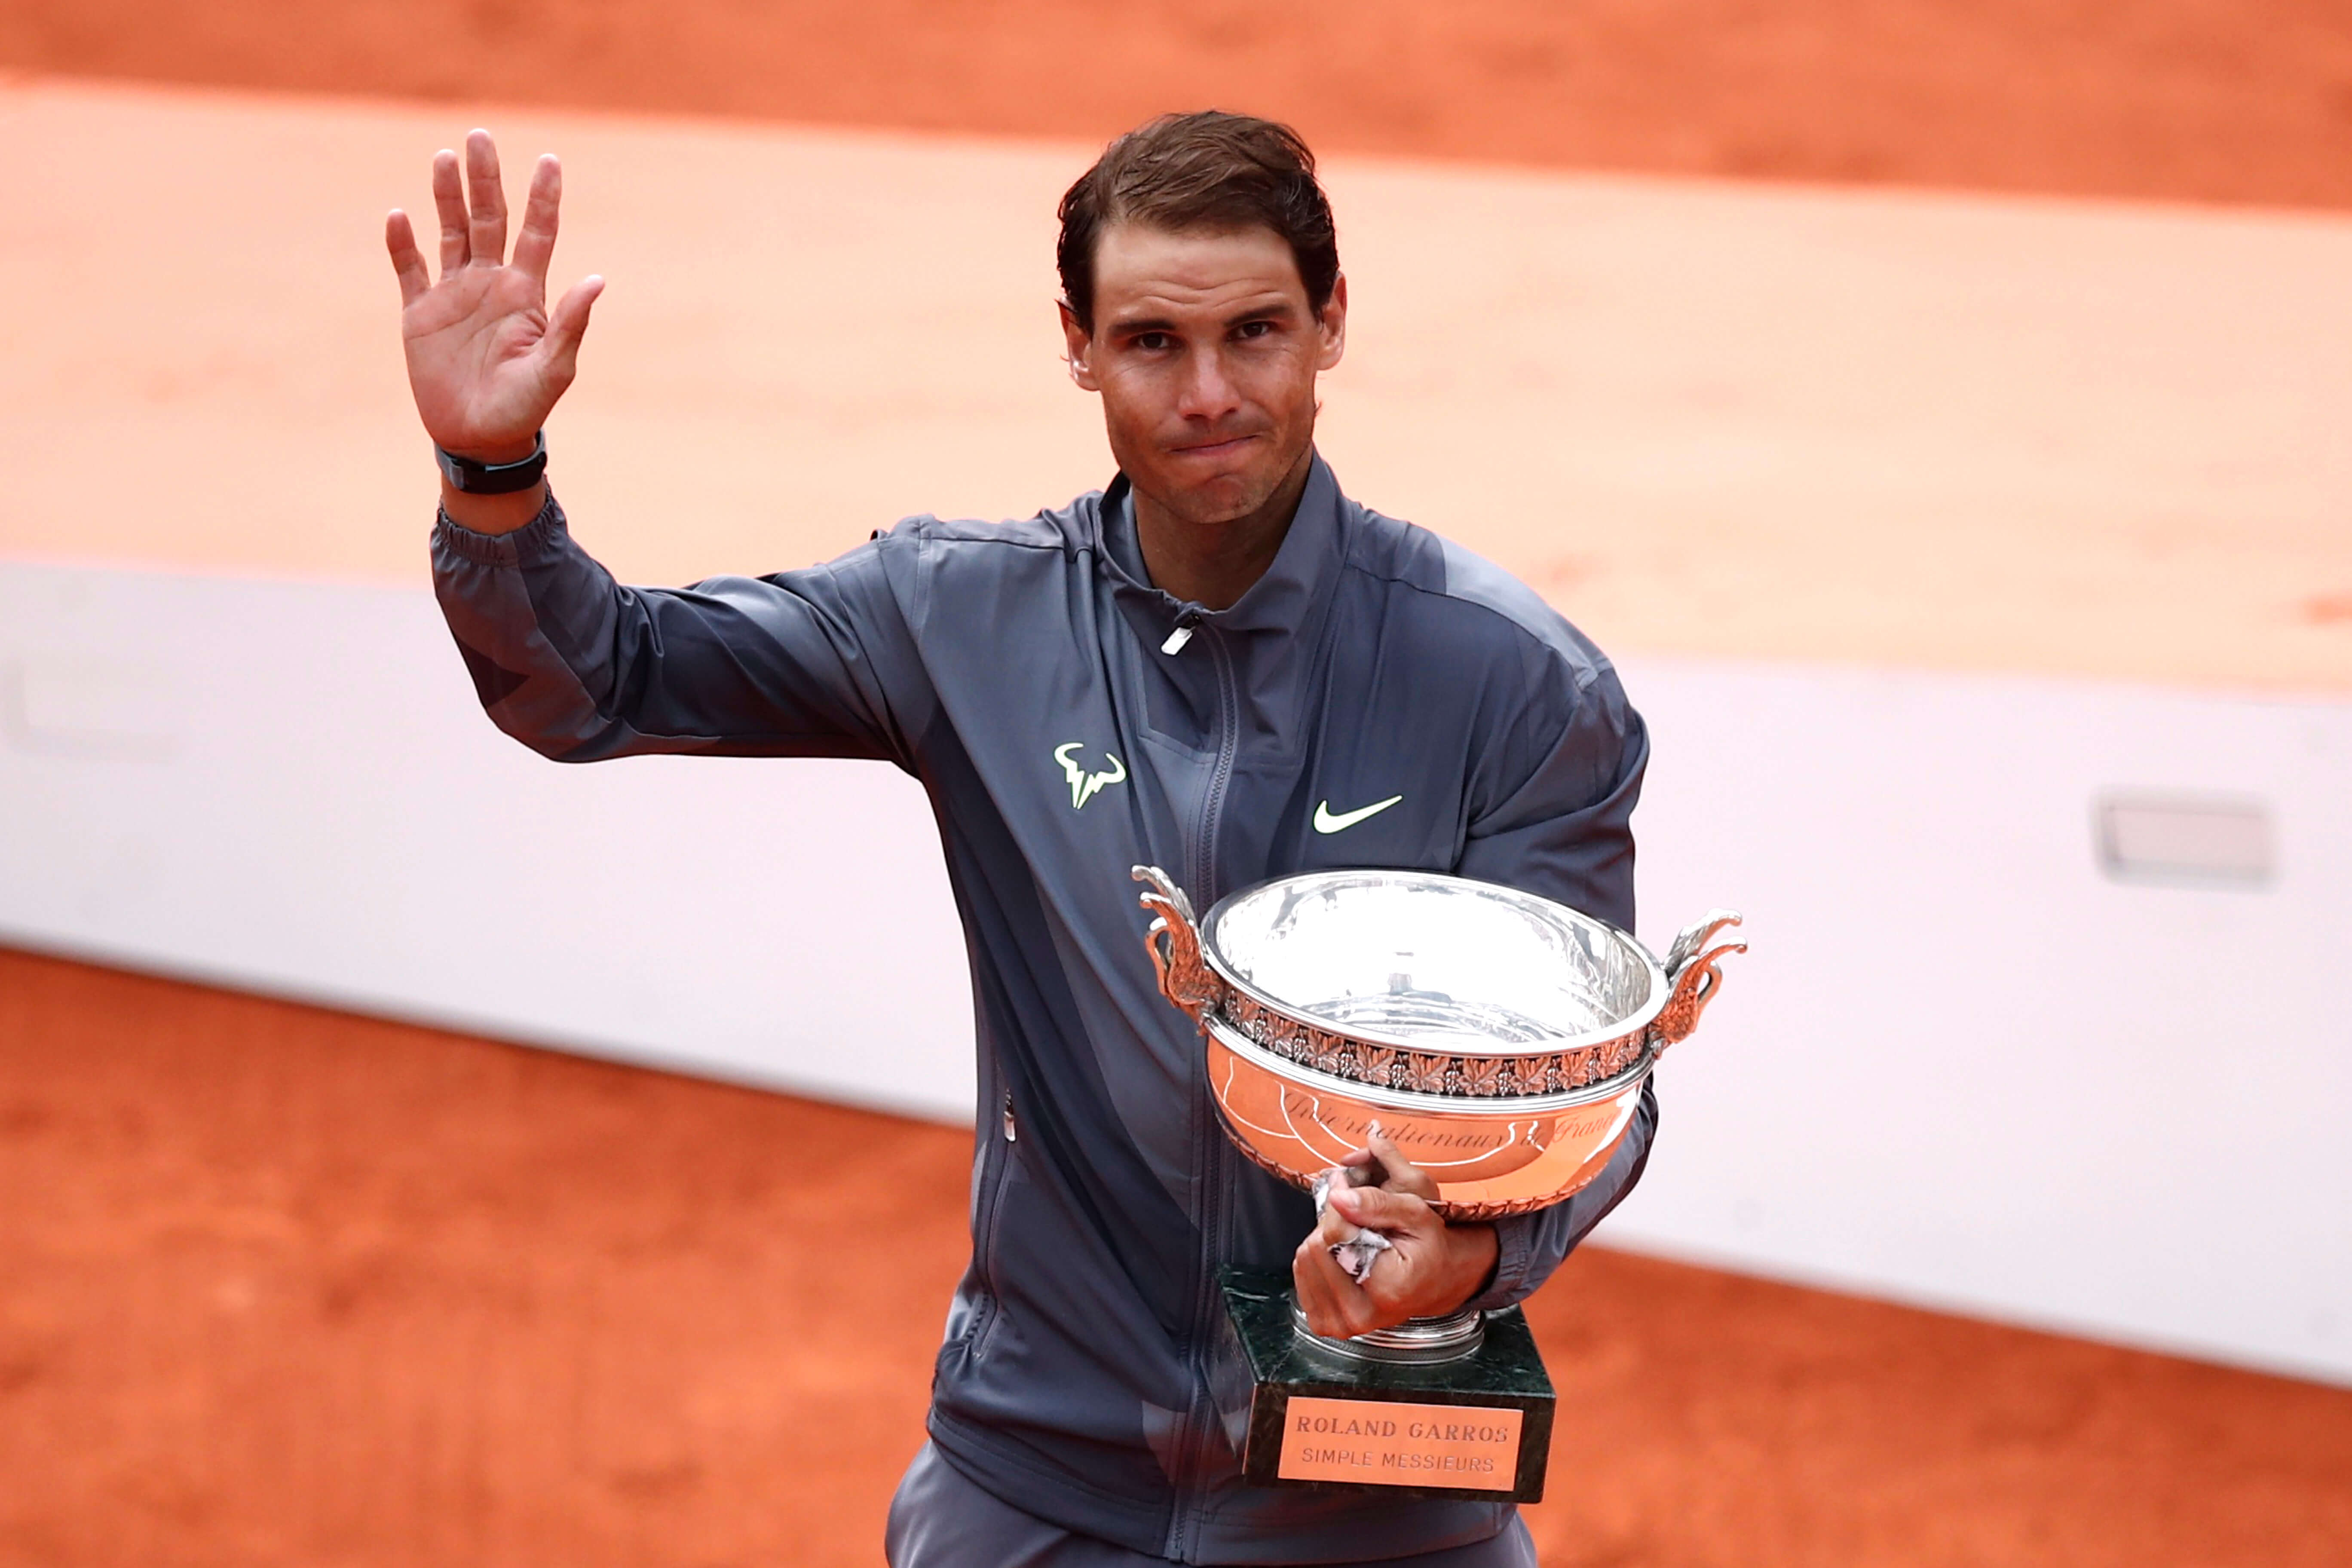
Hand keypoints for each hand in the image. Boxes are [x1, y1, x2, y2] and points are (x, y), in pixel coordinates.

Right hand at [385, 129, 602, 464]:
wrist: (479, 440)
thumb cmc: (524, 408)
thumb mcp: (554, 369)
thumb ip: (570, 324)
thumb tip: (598, 280)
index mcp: (526, 293)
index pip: (538, 233)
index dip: (543, 197)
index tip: (550, 159)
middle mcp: (491, 284)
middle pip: (489, 219)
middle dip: (485, 180)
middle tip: (479, 136)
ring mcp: (454, 295)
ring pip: (451, 233)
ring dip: (446, 196)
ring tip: (444, 157)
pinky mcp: (420, 313)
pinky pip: (409, 269)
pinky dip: (402, 244)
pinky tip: (399, 215)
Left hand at [1291, 1129, 1499, 1338]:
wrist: (1434, 1280)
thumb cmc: (1427, 1247)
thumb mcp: (1414, 1213)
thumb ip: (1376, 1203)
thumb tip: (1337, 1197)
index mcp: (1387, 1290)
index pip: (1336, 1236)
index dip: (1338, 1205)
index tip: (1347, 1190)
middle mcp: (1360, 1315)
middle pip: (1316, 1248)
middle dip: (1331, 1225)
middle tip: (1356, 1221)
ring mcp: (1340, 1324)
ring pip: (1304, 1260)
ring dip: (1323, 1241)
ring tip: (1352, 1239)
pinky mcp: (1325, 1324)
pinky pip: (1301, 1275)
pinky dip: (1317, 1258)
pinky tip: (1342, 1256)